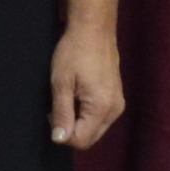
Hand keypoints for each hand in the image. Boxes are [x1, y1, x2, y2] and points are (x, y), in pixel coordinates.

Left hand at [50, 21, 124, 149]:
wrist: (94, 29)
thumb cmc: (74, 52)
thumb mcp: (61, 83)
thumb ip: (61, 113)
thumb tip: (59, 139)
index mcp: (102, 108)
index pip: (81, 141)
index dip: (62, 134)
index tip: (51, 113)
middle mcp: (115, 110)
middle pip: (89, 138)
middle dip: (70, 129)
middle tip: (57, 106)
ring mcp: (118, 104)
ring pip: (94, 129)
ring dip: (77, 122)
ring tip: (68, 97)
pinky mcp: (116, 98)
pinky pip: (99, 118)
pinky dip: (85, 114)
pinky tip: (77, 95)